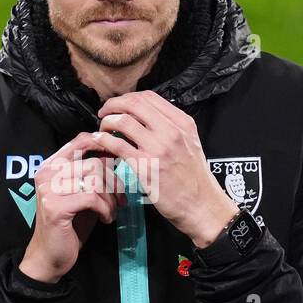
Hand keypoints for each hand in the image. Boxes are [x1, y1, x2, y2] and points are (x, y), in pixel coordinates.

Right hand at [19, 131, 125, 282]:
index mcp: (51, 166)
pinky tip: (106, 219)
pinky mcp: (55, 207)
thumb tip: (114, 153)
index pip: (80, 141)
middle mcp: (47, 173)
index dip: (104, 146)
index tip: (118, 161)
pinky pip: (92, 198)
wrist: (50, 255)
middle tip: (120, 199)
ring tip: (112, 211)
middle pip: (94, 163)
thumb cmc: (70, 225)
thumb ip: (93, 174)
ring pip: (95, 180)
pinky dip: (106, 209)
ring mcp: (49, 190)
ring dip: (111, 198)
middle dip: (114, 182)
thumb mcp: (83, 193)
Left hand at [93, 90, 240, 247]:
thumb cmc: (194, 179)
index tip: (119, 106)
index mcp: (182, 124)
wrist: (202, 205)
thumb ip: (171, 128)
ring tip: (102, 130)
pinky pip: (117, 146)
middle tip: (104, 112)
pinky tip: (100, 142)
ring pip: (123, 121)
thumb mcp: (190, 143)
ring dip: (106, 122)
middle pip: (133, 104)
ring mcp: (158, 149)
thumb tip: (146, 119)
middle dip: (113, 105)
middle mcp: (171, 132)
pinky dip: (103, 141)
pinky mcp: (145, 167)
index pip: (149, 97)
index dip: (127, 98)